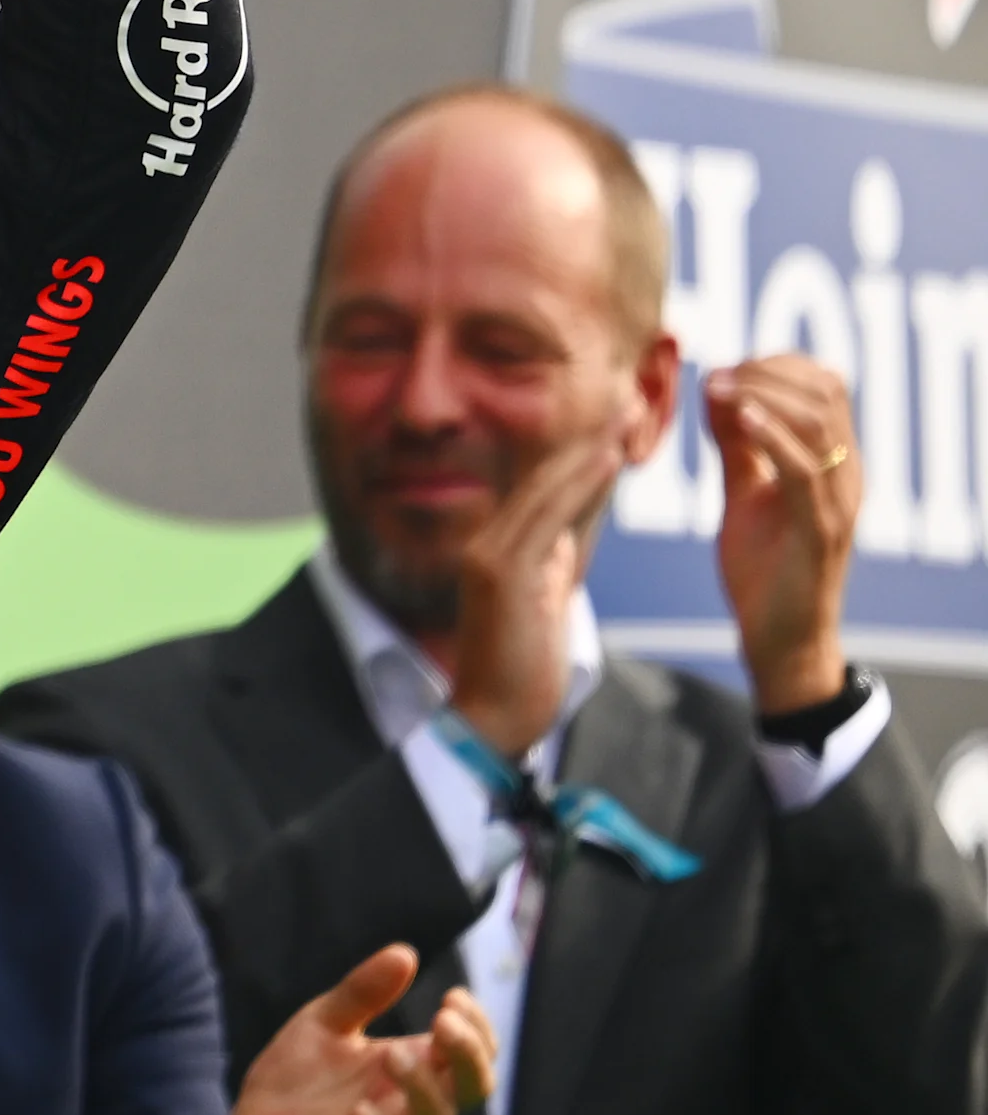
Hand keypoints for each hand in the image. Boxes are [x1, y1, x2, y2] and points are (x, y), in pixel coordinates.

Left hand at [210, 946, 496, 1114]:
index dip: (475, 1028)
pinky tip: (360, 1111)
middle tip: (444, 1020)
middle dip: (470, 1055)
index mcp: (408, 1068)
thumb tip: (406, 952)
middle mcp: (407, 1106)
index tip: (453, 996)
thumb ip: (361, 993)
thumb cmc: (294, 1082)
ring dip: (422, 1087)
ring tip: (393, 1054)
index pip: (469, 1055)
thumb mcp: (322, 1024)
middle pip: (470, 1089)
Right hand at [443, 414, 629, 759]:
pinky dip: (577, 483)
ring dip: (589, 445)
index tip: (617, 418)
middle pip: (545, 475)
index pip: (547, 489)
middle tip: (628, 395)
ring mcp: (491, 555)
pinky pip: (547, 517)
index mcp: (499, 549)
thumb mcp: (540, 603)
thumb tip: (564, 534)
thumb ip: (547, 564)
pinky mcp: (503, 573)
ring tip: (624, 412)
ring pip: (547, 487)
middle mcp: (488, 542)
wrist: (492, 719)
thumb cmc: (519, 670)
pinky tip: (606, 456)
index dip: (583, 451)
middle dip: (589, 434)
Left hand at [708, 357, 860, 713]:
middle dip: (767, 371)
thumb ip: (736, 445)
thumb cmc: (763, 567)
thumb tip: (717, 388)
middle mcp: (845, 475)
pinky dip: (772, 433)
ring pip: (819, 421)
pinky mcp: (820, 530)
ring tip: (720, 389)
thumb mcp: (744, 491)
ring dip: (764, 393)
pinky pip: (804, 469)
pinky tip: (739, 416)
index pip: (823, 384)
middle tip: (716, 376)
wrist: (778, 638)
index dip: (774, 364)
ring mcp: (837, 501)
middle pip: (825, 392)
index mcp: (832, 461)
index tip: (721, 368)